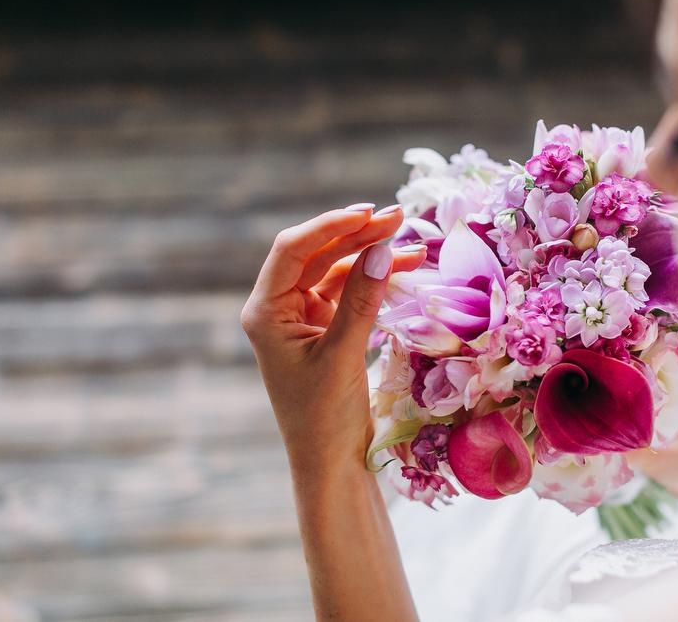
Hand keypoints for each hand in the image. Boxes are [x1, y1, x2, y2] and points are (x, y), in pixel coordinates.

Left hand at [241, 204, 426, 474]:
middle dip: (357, 235)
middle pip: (317, 254)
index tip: (369, 214)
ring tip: (412, 244)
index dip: (329, 226)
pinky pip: (350, 292)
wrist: (330, 464)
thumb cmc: (326, 417)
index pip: (292, 250)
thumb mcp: (343, 355)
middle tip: (399, 218)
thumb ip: (361, 300)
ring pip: (337, 270)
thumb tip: (382, 250)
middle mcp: (279, 309)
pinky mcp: (325, 329)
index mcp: (266, 313)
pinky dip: (375, 280)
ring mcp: (302, 318)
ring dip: (372, 256)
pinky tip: (405, 269)